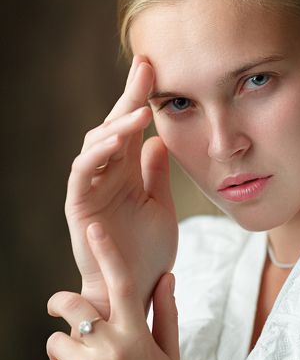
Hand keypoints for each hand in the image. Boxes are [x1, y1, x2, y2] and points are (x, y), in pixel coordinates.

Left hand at [42, 222, 182, 359]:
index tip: (93, 229)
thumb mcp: (170, 356)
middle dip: (59, 305)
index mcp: (137, 334)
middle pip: (72, 306)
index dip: (107, 253)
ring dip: (63, 355)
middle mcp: (113, 345)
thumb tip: (167, 277)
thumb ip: (165, 313)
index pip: (122, 283)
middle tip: (57, 310)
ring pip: (56, 342)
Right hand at [65, 55, 177, 318]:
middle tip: (145, 69)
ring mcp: (91, 188)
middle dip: (128, 97)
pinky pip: (82, 173)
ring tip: (140, 111)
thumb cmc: (148, 254)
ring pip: (95, 145)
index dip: (140, 98)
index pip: (133, 128)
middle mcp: (107, 175)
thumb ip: (158, 176)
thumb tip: (159, 140)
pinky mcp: (78, 205)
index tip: (154, 68)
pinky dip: (98, 154)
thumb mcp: (161, 208)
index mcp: (128, 172)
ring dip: (116, 125)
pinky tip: (118, 141)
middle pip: (113, 127)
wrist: (135, 291)